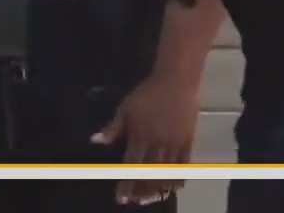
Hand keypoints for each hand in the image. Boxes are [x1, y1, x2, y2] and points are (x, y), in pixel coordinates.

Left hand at [92, 73, 199, 204]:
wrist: (175, 82)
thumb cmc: (146, 94)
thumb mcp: (125, 109)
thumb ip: (113, 128)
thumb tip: (95, 141)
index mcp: (140, 136)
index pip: (131, 166)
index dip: (126, 184)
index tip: (121, 198)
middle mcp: (158, 143)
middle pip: (150, 174)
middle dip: (142, 191)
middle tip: (136, 202)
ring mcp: (174, 143)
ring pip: (167, 172)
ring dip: (158, 187)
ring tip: (151, 198)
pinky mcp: (188, 141)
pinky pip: (184, 164)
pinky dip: (178, 177)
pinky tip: (173, 187)